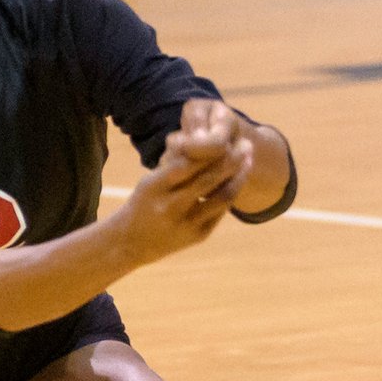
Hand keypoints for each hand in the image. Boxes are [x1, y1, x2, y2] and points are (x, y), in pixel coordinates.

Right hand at [114, 100, 254, 265]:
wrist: (132, 243)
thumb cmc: (144, 203)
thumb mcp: (149, 182)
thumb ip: (173, 165)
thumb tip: (203, 139)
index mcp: (154, 187)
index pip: (187, 163)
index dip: (209, 150)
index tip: (225, 137)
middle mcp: (170, 206)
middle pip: (208, 179)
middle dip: (231, 159)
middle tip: (246, 144)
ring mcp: (186, 224)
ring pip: (221, 196)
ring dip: (239, 176)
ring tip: (249, 160)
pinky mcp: (198, 236)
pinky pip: (221, 211)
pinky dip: (232, 193)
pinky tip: (239, 179)